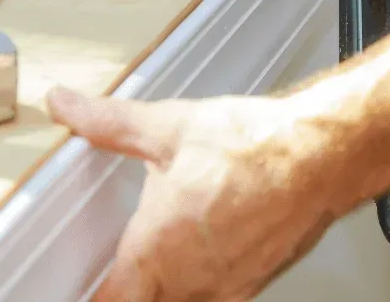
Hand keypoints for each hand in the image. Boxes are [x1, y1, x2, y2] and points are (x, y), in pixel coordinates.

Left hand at [46, 88, 344, 301]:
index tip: (86, 285)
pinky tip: (208, 248)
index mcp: (155, 250)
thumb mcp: (169, 128)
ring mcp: (226, 288)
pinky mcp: (256, 282)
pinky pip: (217, 296)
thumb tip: (67, 105)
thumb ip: (108, 123)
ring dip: (168, 288)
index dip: (96, 295)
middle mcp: (189, 281)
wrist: (322, 155)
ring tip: (166, 256)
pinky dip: (203, 282)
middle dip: (133, 289)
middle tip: (125, 269)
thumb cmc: (256, 147)